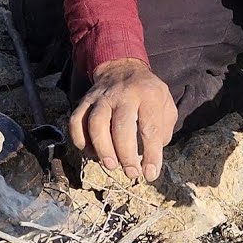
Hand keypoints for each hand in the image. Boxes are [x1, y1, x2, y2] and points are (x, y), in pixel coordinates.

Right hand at [69, 58, 176, 181]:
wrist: (122, 68)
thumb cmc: (147, 94)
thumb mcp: (166, 104)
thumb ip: (164, 129)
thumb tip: (152, 156)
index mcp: (148, 95)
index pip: (150, 128)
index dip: (151, 154)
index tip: (151, 174)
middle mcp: (124, 95)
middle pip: (121, 127)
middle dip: (126, 155)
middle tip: (131, 173)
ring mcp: (101, 97)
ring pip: (96, 124)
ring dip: (103, 149)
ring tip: (112, 165)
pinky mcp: (85, 101)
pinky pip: (76, 121)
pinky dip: (80, 139)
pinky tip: (90, 152)